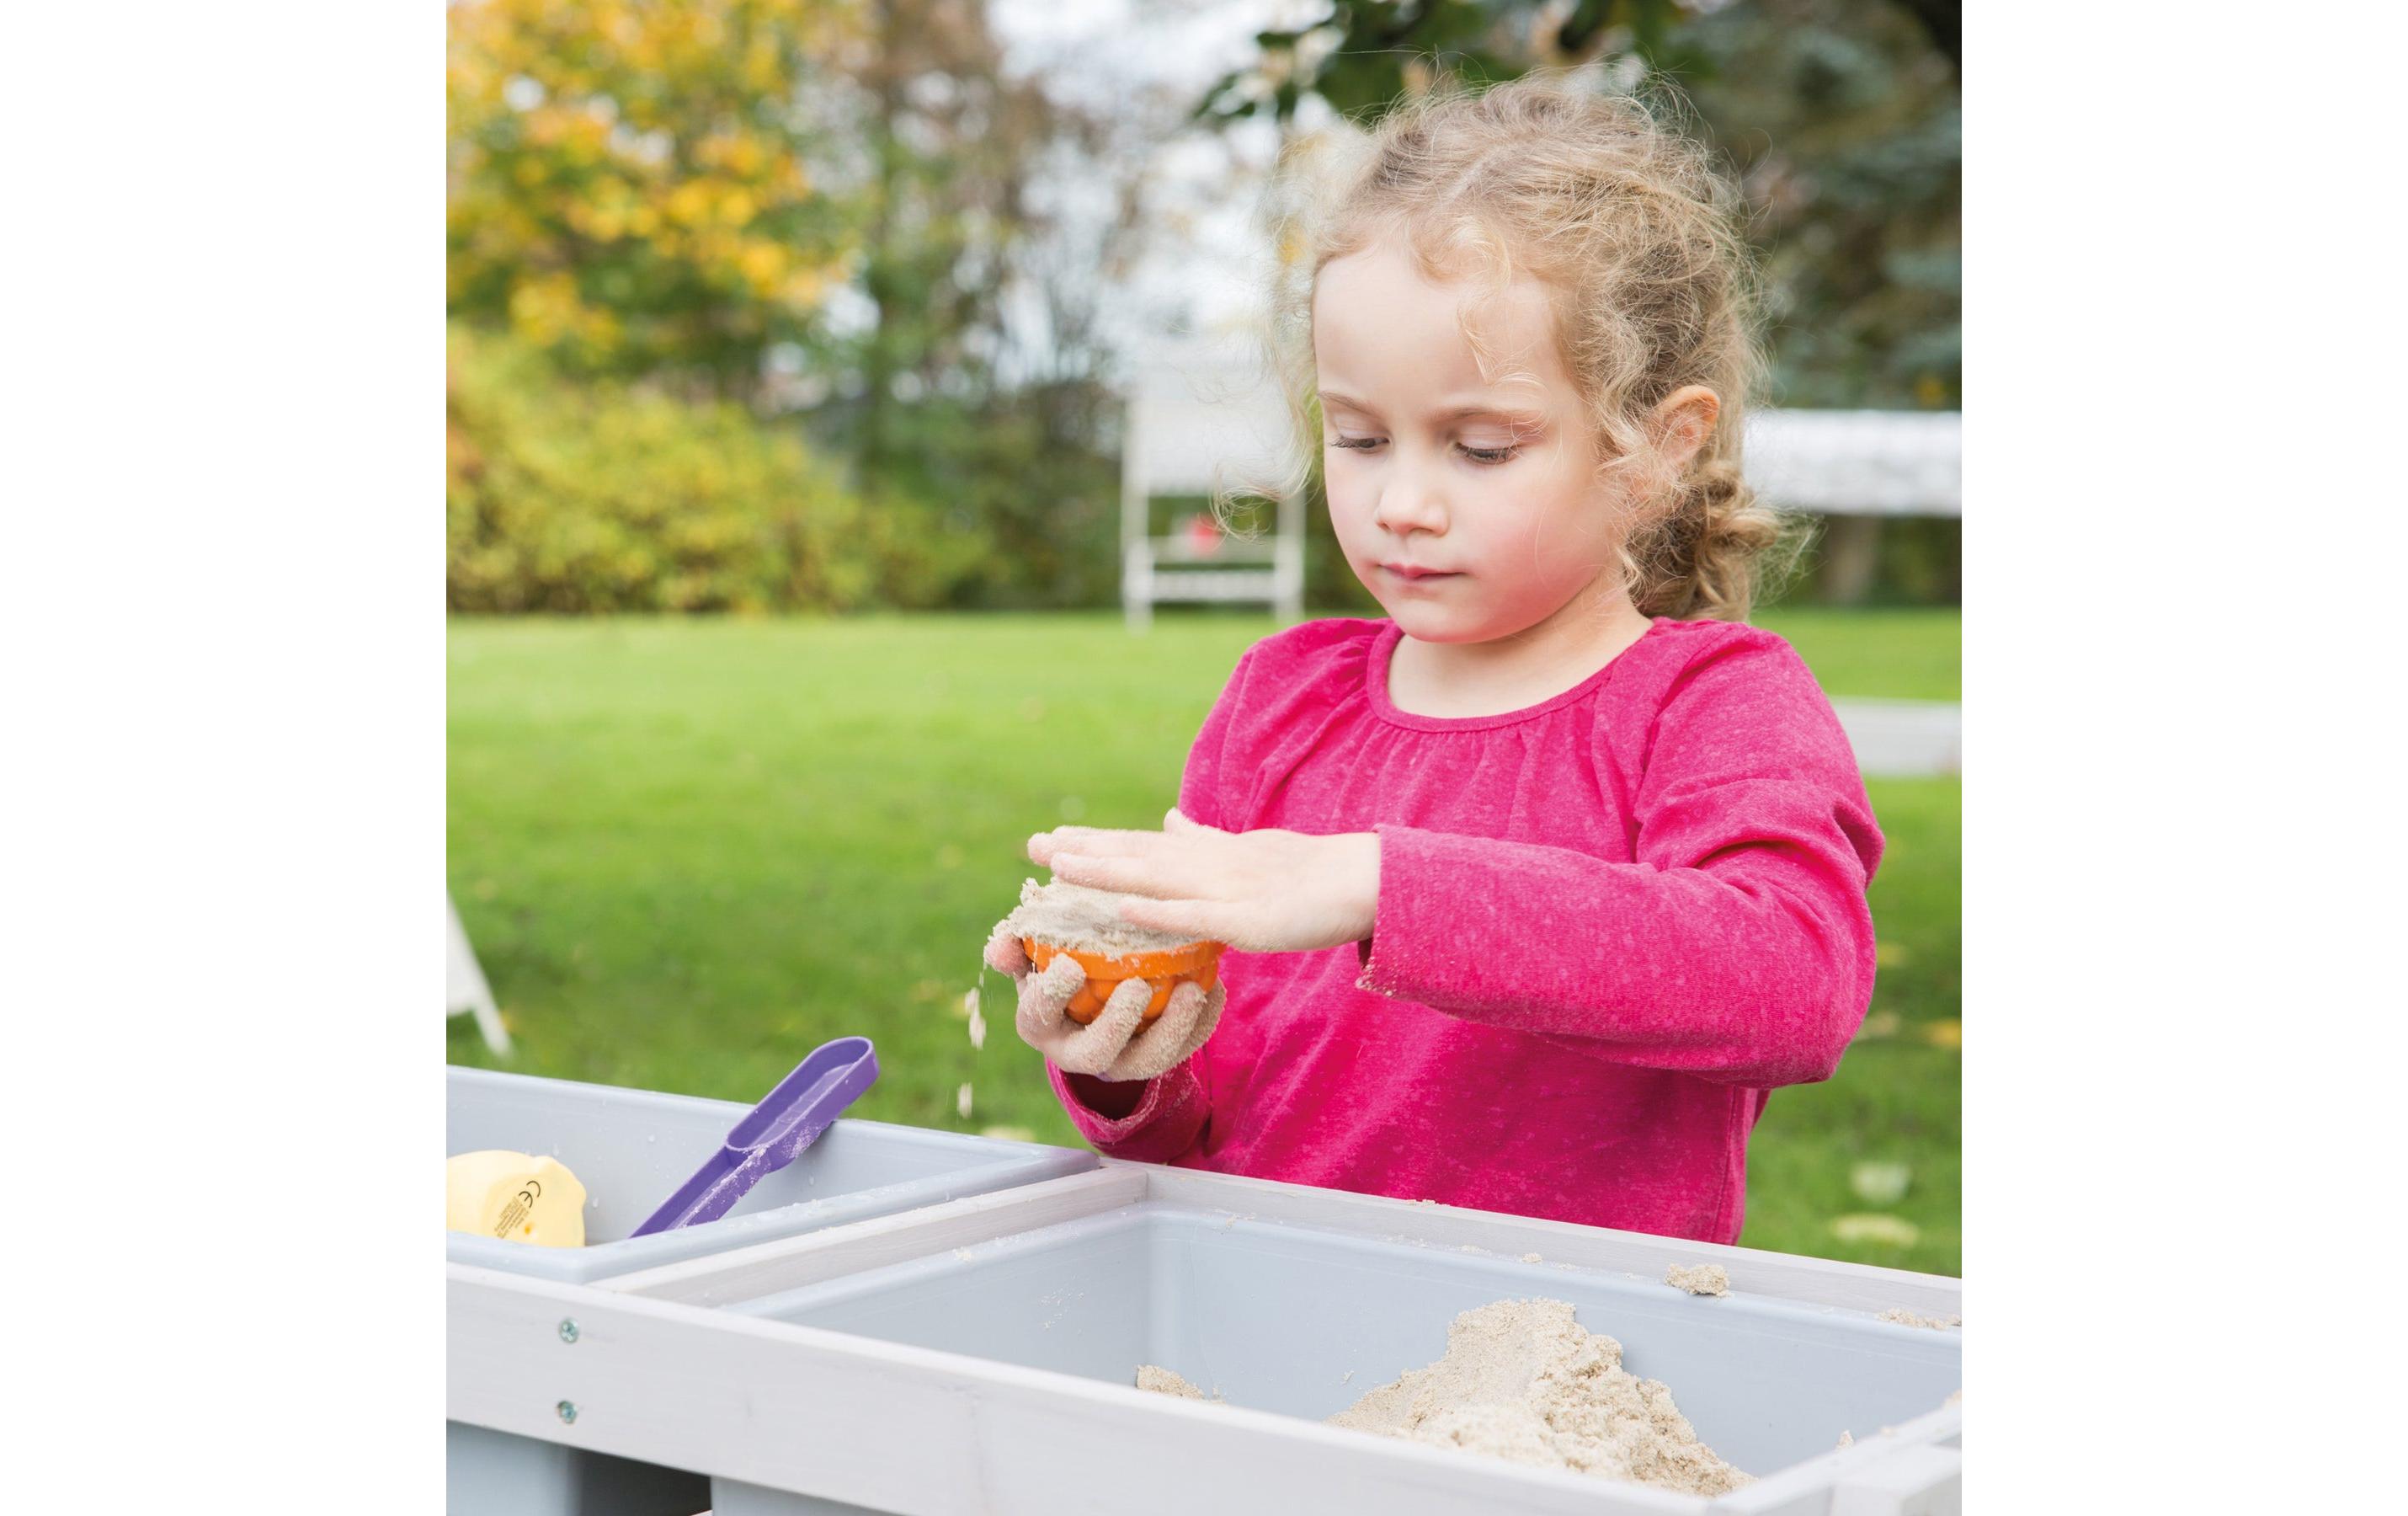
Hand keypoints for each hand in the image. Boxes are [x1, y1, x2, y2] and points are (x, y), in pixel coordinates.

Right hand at [982, 924, 1223, 1080]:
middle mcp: (1078, 1051)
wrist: (1091, 994)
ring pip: (1148, 1061)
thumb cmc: (1059, 961)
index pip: (1039, 1013)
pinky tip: (1215, 988)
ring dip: (1172, 1028)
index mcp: (1039, 1023)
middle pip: (1097, 1052)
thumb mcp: (1032, 951)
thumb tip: (1000, 947)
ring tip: (1191, 990)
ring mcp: (1121, 1059)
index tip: (1070, 964)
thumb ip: (1015, 944)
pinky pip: (1184, 1048)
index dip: (1052, 993)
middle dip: (1117, 1023)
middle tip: (1137, 986)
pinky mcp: (1157, 1056)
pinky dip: (1202, 1022)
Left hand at [1027, 809, 1378, 954]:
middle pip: (1133, 856)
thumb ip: (1204, 841)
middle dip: (1082, 851)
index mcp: (1204, 854)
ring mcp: (1223, 890)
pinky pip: (1193, 917)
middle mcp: (1205, 865)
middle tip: (1032, 846)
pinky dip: (1157, 912)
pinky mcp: (1244, 919)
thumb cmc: (1305, 873)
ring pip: (1152, 879)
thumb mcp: (1245, 850)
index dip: (1093, 842)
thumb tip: (1170, 821)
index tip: (1049, 840)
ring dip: (1105, 870)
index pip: (1138, 846)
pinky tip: (1123, 910)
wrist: (1359, 881)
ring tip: (1060, 866)